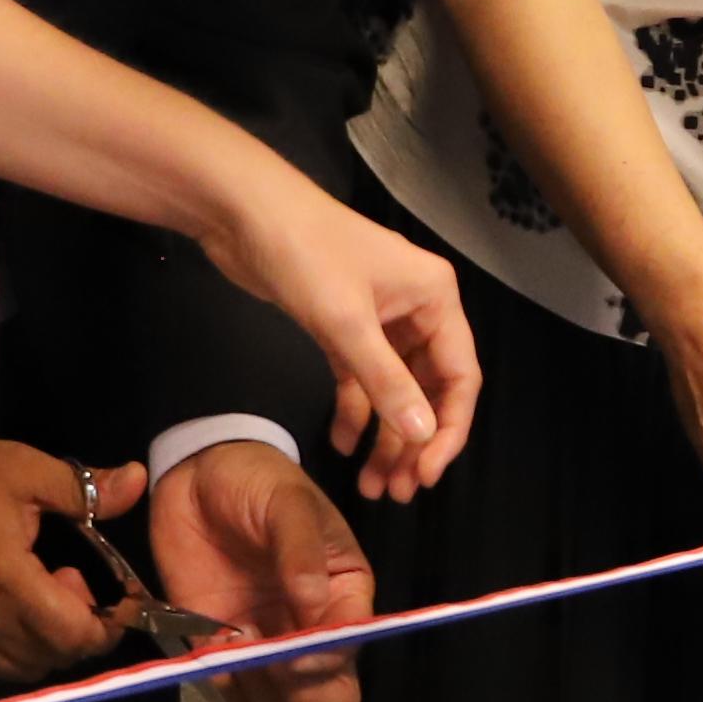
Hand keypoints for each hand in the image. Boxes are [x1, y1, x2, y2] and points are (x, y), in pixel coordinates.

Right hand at [0, 426, 125, 683]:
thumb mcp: (25, 469)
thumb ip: (86, 490)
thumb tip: (140, 481)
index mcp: (4, 581)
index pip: (74, 636)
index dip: (104, 625)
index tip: (111, 598)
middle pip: (52, 658)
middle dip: (76, 629)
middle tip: (65, 580)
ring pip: (21, 669)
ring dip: (43, 643)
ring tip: (33, 594)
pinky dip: (8, 649)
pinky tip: (4, 610)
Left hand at [146, 442, 377, 701]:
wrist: (198, 473)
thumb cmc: (259, 481)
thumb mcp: (288, 501)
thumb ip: (302, 550)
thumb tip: (312, 603)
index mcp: (343, 597)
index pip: (349, 652)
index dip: (326, 664)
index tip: (293, 652)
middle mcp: (310, 629)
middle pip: (326, 697)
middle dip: (300, 693)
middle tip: (266, 659)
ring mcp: (267, 642)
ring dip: (259, 689)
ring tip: (235, 640)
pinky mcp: (222, 647)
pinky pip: (230, 690)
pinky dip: (221, 681)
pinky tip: (210, 642)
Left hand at [195, 167, 480, 499]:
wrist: (242, 211)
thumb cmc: (303, 253)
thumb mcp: (347, 323)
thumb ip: (386, 382)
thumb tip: (424, 435)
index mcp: (435, 297)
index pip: (460, 377)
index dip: (449, 430)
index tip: (425, 473)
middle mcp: (416, 307)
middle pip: (428, 388)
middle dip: (415, 441)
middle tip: (397, 491)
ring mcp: (379, 317)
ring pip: (394, 389)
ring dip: (385, 435)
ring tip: (371, 483)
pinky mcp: (342, 325)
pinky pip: (360, 378)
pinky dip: (354, 411)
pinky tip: (343, 445)